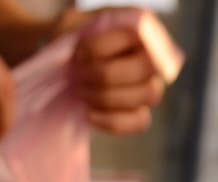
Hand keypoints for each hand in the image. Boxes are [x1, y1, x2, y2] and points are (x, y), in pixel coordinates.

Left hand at [66, 12, 164, 133]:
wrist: (63, 70)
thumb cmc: (70, 43)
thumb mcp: (70, 25)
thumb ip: (82, 24)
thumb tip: (90, 36)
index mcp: (140, 28)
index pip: (134, 37)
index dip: (100, 50)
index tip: (78, 54)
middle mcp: (153, 54)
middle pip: (146, 67)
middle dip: (105, 75)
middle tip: (80, 76)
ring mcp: (150, 83)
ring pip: (149, 94)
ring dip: (108, 96)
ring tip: (83, 92)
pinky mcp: (140, 111)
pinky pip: (141, 121)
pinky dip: (112, 121)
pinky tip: (89, 113)